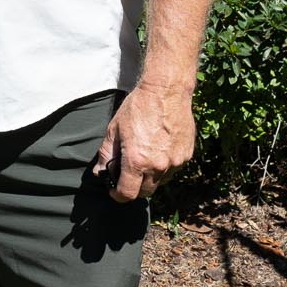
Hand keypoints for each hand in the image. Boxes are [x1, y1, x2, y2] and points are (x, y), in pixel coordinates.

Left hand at [92, 83, 195, 202]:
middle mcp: (158, 166)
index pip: (127, 194)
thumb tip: (100, 173)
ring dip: (151, 177)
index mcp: (137, 162)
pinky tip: (159, 150)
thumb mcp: (114, 129)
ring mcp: (175, 162)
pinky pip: (173, 170)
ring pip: (161, 182)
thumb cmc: (138, 107)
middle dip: (134, 188)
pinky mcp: (186, 155)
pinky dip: (165, 167)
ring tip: (145, 158)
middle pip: (145, 192)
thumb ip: (107, 154)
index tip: (115, 190)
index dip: (118, 195)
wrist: (166, 91)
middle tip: (128, 175)